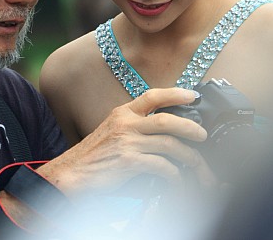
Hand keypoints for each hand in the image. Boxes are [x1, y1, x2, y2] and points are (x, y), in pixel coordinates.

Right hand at [38, 87, 216, 196]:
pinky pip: (161, 166)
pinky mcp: (128, 162)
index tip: (193, 95)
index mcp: (122, 113)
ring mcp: (127, 142)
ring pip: (168, 145)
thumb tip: (162, 131)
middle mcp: (125, 123)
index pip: (152, 96)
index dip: (175, 93)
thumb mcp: (111, 132)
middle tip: (203, 135)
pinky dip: (174, 174)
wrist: (70, 174)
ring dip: (188, 156)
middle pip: (166, 120)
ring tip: (197, 164)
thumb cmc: (92, 157)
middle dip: (190, 127)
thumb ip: (133, 127)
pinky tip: (178, 179)